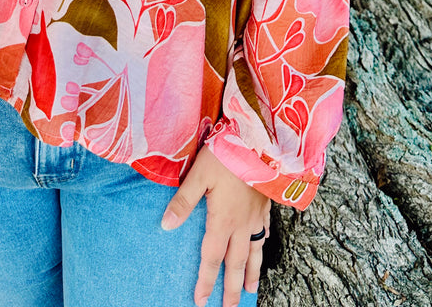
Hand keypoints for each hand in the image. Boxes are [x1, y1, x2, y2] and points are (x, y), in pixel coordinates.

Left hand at [161, 147, 269, 306]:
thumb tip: (166, 226)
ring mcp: (256, 215)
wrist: (259, 140)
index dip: (206, 281)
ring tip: (252, 290)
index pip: (212, 258)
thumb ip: (183, 201)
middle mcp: (241, 224)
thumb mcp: (198, 174)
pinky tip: (262, 245)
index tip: (201, 301)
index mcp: (223, 220)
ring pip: (254, 251)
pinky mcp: (265, 203)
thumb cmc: (226, 155)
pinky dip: (262, 244)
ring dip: (252, 272)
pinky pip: (265, 231)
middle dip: (232, 288)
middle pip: (236, 263)